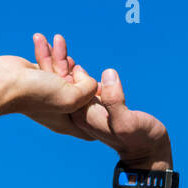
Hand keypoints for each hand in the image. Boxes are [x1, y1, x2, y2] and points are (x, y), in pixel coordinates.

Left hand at [0, 33, 172, 167]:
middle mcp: (77, 113)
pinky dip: (75, 72)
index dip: (52, 66)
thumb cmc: (139, 137)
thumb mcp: (127, 121)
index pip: (59, 88)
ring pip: (67, 83)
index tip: (48, 45)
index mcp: (79, 116)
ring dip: (61, 63)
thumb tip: (106, 75)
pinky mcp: (94, 107)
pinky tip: (73, 61)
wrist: (146, 150)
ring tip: (55, 42)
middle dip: (51, 60)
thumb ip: (114, 100)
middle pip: (58, 84)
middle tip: (41, 38)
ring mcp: (84, 110)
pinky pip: (79, 86)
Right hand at [0, 42, 98, 138]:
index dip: (100, 110)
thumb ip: (89, 88)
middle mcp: (58, 107)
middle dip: (81, 74)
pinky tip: (41, 38)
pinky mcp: (37, 77)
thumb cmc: (34, 93)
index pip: (90, 122)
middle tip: (75, 67)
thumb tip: (90, 80)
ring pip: (64, 72)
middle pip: (81, 91)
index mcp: (67, 120)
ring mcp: (47, 92)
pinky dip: (47, 51)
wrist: (2, 82)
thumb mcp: (72, 96)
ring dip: (61, 54)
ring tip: (58, 40)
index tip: (104, 94)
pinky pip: (49, 62)